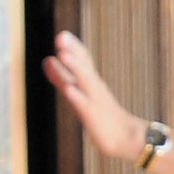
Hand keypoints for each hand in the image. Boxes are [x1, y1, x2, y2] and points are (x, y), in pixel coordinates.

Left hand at [39, 31, 145, 165]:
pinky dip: (78, 97)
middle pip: (84, 66)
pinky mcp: (95, 118)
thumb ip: (61, 76)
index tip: (62, 35)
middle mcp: (94, 89)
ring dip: (75, 69)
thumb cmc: (102, 116)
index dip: (73, 47)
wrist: (128, 139)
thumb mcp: (78, 92)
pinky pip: (86, 106)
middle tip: (61, 37)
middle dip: (73, 52)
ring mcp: (96, 102)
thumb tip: (46, 60)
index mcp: (91, 82)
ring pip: (86, 83)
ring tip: (64, 56)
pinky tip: (69, 89)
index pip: (83, 60)